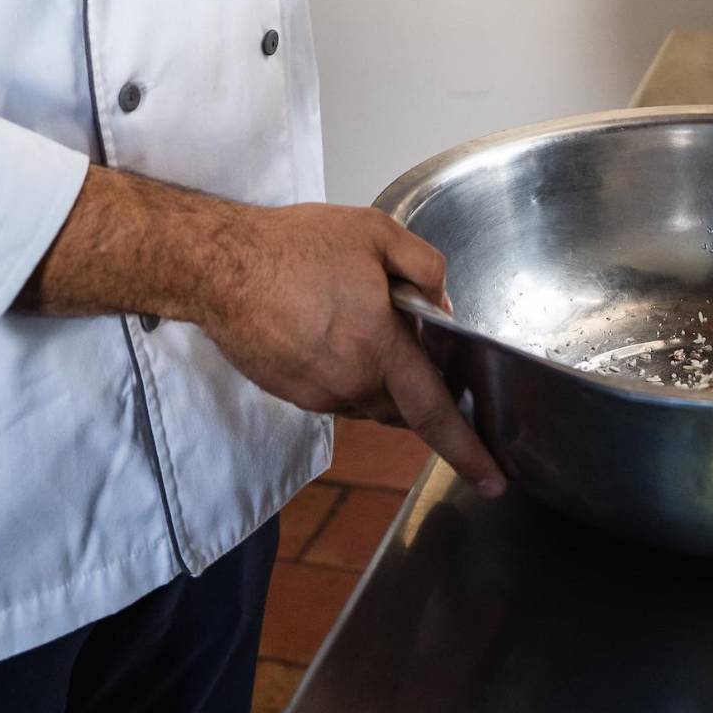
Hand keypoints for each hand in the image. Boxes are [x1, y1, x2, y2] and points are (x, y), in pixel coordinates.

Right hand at [193, 200, 506, 497]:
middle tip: (403, 332)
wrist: (220, 266)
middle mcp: (349, 382)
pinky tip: (326, 328)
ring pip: (367, 399)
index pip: (433, 412)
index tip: (493, 479)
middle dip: (414, 382)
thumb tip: (442, 302)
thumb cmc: (294, 245)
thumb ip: (423, 266)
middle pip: (401, 404)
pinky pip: (335, 393)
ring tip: (355, 318)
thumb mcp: (375, 232)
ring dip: (376, 372)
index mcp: (378, 347)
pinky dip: (344, 369)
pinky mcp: (291, 393)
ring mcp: (317, 394)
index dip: (468, 449)